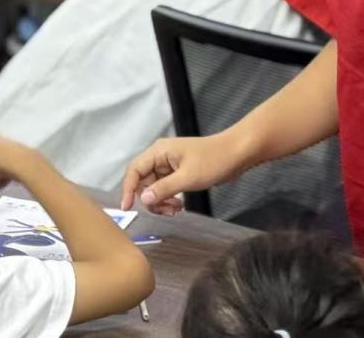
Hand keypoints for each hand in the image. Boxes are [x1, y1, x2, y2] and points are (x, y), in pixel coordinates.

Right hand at [120, 135, 247, 214]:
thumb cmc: (213, 161)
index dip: (128, 189)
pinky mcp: (178, 172)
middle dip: (151, 199)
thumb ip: (164, 189)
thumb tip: (143, 199)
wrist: (236, 153)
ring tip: (176, 209)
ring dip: (161, 201)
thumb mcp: (188, 177)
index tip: (127, 208)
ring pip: (154, 187)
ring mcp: (169, 165)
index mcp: (159, 152)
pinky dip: (169, 198)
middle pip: (143, 181)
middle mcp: (160, 157)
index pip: (134, 170)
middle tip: (167, 211)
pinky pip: (165, 188)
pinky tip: (180, 205)